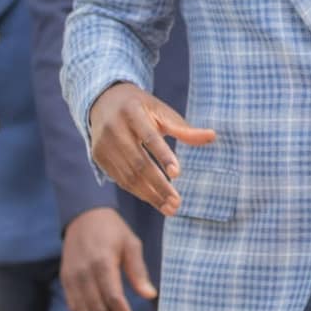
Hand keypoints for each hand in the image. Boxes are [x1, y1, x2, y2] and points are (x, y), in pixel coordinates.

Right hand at [61, 206, 152, 310]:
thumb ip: (139, 271)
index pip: (113, 298)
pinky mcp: (65, 279)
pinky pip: (74, 304)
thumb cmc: (113, 231)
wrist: (84, 216)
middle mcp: (84, 272)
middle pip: (97, 308)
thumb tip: (150, 295)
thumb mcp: (131, 244)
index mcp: (103, 262)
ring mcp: (72, 277)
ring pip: (84, 310)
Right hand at [87, 83, 216, 215]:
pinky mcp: (98, 157)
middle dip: (158, 185)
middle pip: (138, 162)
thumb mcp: (161, 111)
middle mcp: (114, 128)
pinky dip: (137, 191)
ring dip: (149, 195)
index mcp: (132, 112)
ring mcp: (103, 144)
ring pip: (128, 175)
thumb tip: (212, 136)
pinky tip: (153, 199)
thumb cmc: (142, 107)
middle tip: (177, 202)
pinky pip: (119, 179)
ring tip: (169, 208)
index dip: (163, 156)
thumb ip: (184, 128)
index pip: (150, 137)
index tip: (177, 174)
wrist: (104, 101)